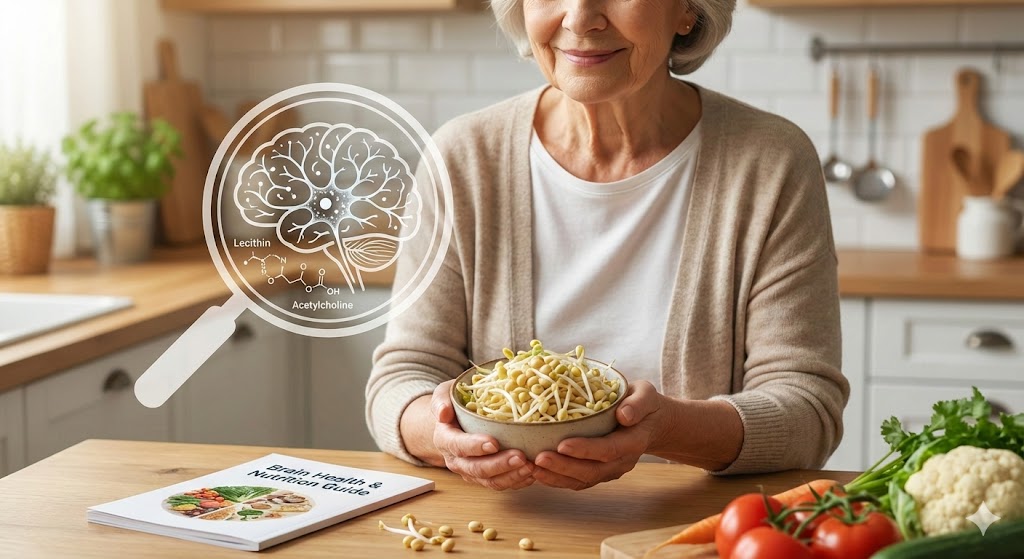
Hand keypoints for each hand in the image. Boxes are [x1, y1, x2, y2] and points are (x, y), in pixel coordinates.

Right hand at [430, 380, 535, 489]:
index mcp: (445, 439)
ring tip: (531, 466)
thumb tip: (443, 414)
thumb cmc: (454, 404)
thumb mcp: (444, 394)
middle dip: (500, 465)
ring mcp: (471, 471)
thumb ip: (441, 400)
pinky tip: (533, 473)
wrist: (454, 422)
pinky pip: (501, 484)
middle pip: (476, 468)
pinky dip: (518, 481)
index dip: (475, 447)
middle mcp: (456, 460)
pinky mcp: (485, 477)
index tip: (493, 443)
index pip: (458, 446)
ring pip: (490, 481)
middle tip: (521, 457)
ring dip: (512, 476)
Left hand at [533, 381, 665, 489]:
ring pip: (582, 480)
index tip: (563, 444)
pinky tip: (537, 472)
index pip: (609, 449)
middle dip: (563, 467)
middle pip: (592, 471)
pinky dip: (557, 479)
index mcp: (634, 441)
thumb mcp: (646, 395)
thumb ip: (637, 403)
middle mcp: (622, 461)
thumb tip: (624, 414)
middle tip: (538, 458)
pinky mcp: (599, 472)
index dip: (586, 449)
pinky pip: (578, 481)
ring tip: (531, 468)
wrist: (651, 424)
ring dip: (556, 477)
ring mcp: (610, 470)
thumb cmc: (644, 404)